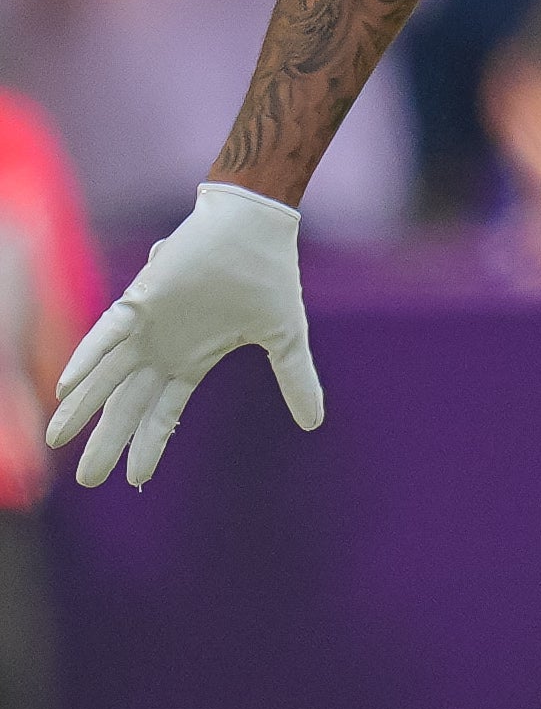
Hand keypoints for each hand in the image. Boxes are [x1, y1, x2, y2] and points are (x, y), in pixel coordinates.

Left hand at [46, 185, 322, 487]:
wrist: (257, 227)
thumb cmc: (269, 275)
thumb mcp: (286, 338)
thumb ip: (296, 380)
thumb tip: (315, 423)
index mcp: (190, 361)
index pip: (162, 413)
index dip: (148, 446)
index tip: (134, 480)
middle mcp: (161, 350)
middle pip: (127, 406)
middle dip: (107, 443)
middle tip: (89, 481)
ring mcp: (147, 328)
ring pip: (106, 377)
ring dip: (82, 408)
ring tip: (57, 439)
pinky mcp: (140, 301)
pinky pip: (106, 334)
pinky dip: (87, 358)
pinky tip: (67, 385)